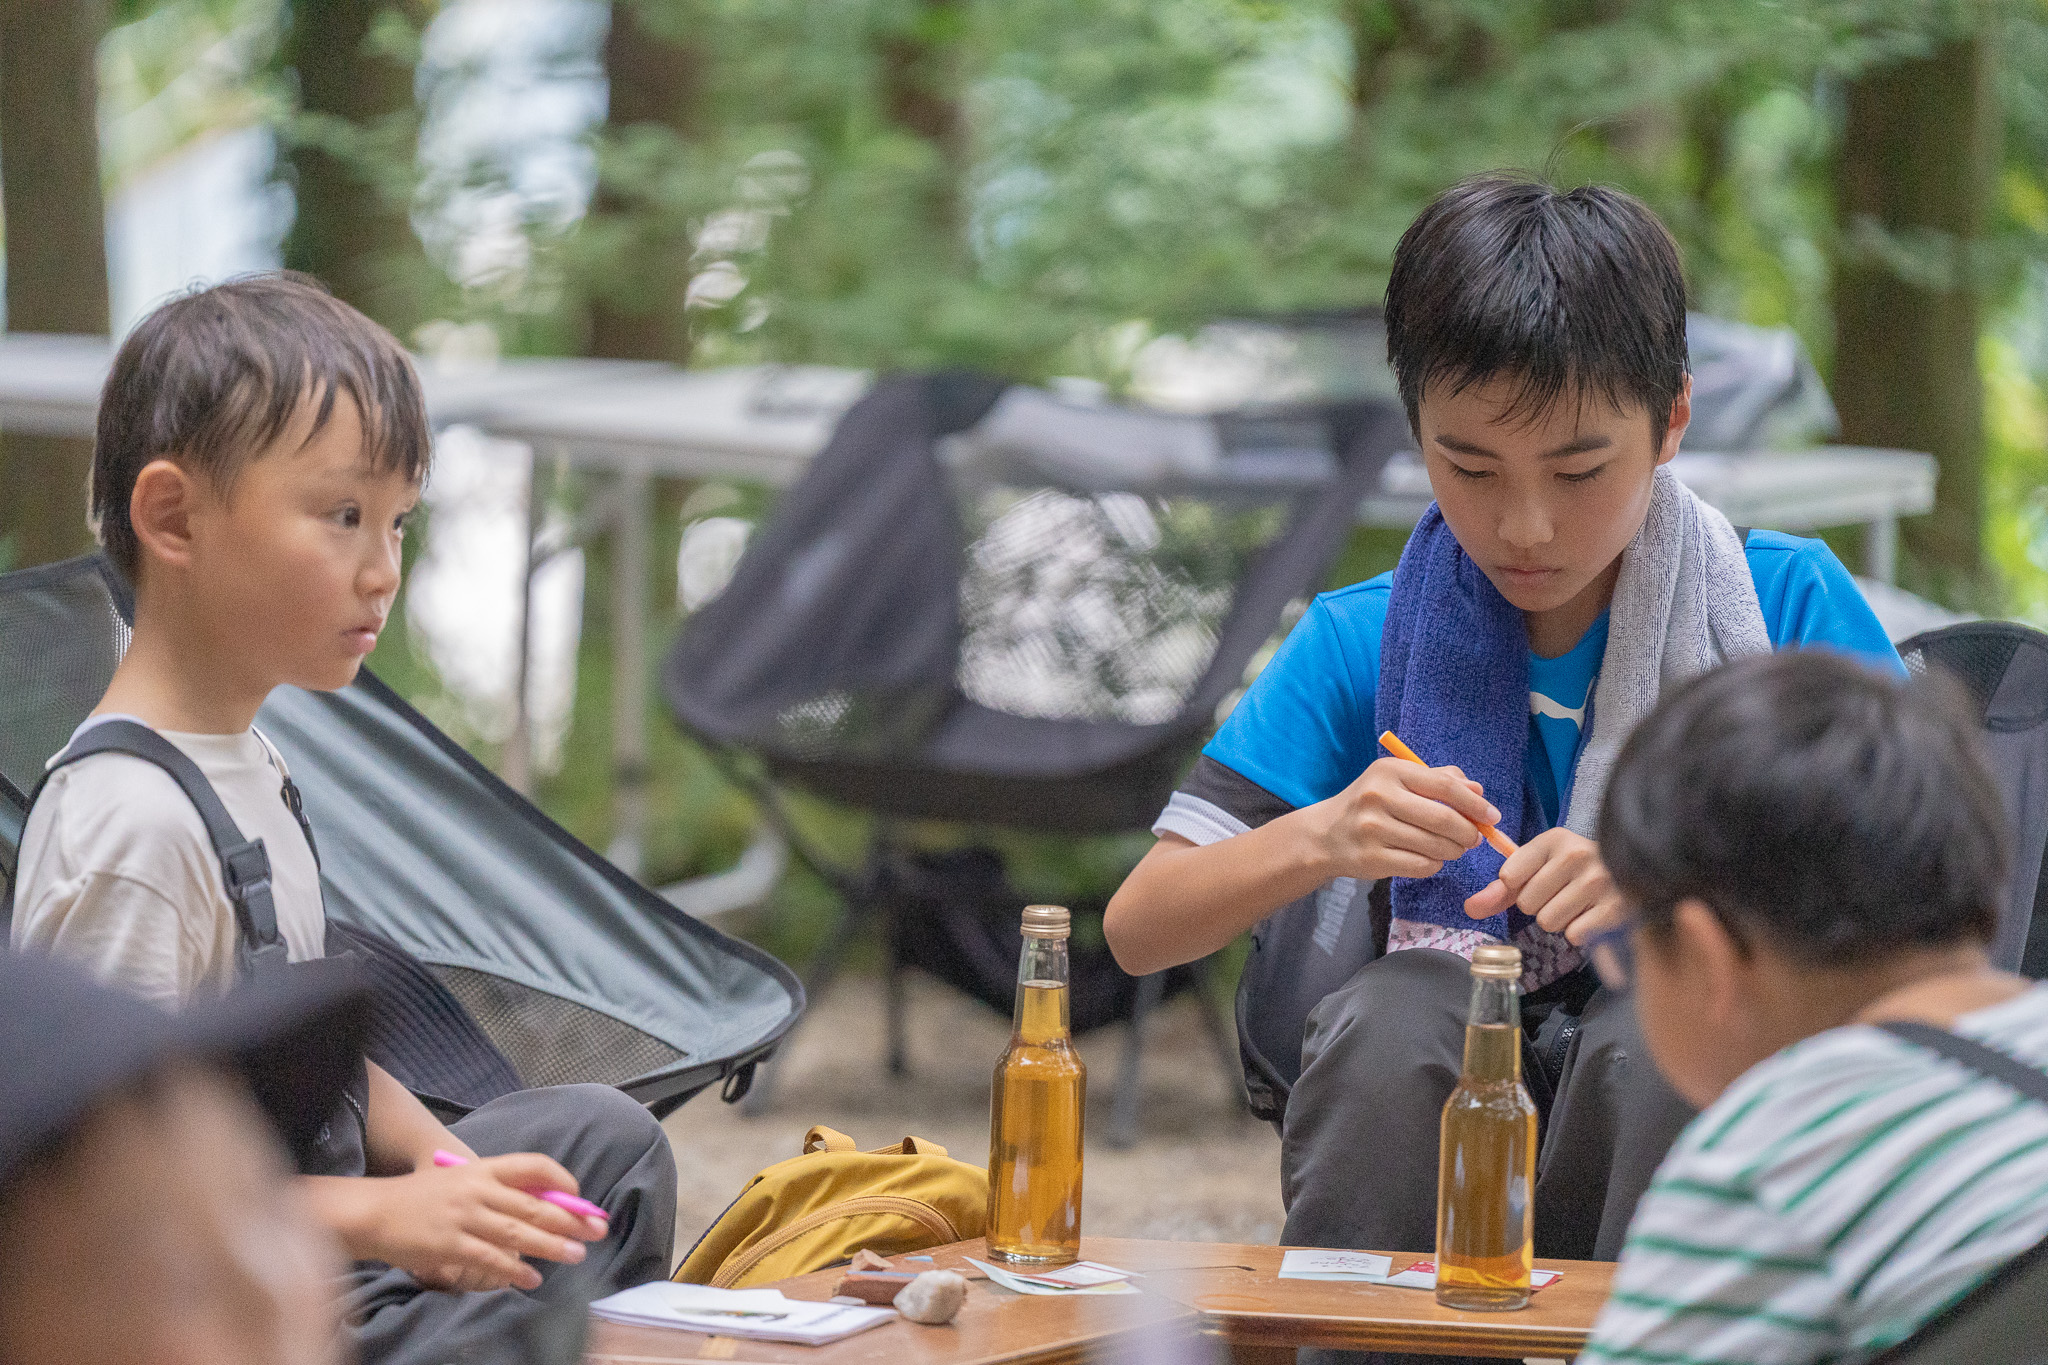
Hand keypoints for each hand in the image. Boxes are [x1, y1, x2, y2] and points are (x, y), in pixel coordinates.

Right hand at [317, 1153, 607, 1292]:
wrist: (375, 1212)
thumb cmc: (424, 1199)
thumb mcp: (462, 1181)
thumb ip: (498, 1189)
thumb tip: (545, 1204)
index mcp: (483, 1168)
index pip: (534, 1166)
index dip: (562, 1180)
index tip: (580, 1198)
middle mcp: (478, 1189)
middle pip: (535, 1204)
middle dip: (571, 1219)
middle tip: (596, 1232)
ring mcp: (464, 1217)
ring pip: (519, 1232)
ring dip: (552, 1245)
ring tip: (576, 1255)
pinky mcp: (450, 1245)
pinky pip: (491, 1259)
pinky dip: (514, 1270)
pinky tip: (532, 1279)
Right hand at [1312, 757, 1502, 882]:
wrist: (1326, 835)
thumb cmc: (1371, 804)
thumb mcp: (1398, 780)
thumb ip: (1439, 780)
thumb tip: (1478, 790)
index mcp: (1389, 771)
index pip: (1445, 786)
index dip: (1475, 803)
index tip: (1493, 816)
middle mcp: (1379, 797)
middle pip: (1444, 819)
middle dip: (1468, 832)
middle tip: (1473, 838)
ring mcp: (1373, 829)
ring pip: (1436, 846)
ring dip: (1453, 851)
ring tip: (1450, 848)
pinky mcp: (1372, 859)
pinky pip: (1422, 865)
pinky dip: (1433, 864)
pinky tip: (1427, 857)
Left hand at [1462, 827, 1623, 943]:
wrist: (1634, 875)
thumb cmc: (1575, 874)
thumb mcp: (1539, 870)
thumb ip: (1501, 890)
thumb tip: (1469, 909)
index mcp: (1555, 839)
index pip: (1508, 877)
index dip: (1518, 887)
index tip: (1539, 880)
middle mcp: (1577, 854)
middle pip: (1527, 904)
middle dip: (1541, 906)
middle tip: (1564, 894)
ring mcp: (1599, 881)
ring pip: (1548, 921)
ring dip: (1560, 920)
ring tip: (1579, 905)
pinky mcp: (1616, 908)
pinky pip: (1574, 935)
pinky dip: (1580, 932)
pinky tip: (1593, 916)